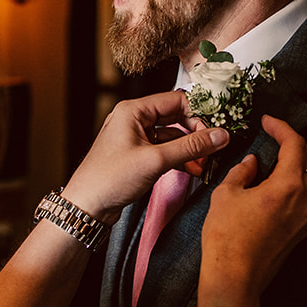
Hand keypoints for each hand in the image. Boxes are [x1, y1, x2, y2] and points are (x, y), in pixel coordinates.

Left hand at [61, 91, 229, 221]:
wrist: (87, 206)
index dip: (199, 114)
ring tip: (205, 164)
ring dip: (190, 149)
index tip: (216, 130)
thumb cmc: (109, 179)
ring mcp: (136, 137)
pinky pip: (165, 150)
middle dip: (196, 134)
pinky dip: (180, 159)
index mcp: (134, 110)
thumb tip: (220, 135)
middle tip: (213, 149)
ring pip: (173, 136)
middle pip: (177, 117)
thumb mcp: (156, 160)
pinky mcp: (138, 154)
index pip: (177, 100)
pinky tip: (192, 170)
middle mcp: (134, 119)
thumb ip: (191, 146)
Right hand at [200, 115, 306, 302]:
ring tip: (274, 160)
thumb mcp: (226, 194)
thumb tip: (251, 163)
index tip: (268, 122)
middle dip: (294, 144)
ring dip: (296, 165)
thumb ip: (242, 172)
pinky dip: (295, 185)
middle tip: (274, 137)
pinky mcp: (302, 232)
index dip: (281, 128)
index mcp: (289, 186)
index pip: (295, 144)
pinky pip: (306, 198)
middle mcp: (305, 200)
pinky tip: (274, 185)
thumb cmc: (227, 238)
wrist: (234, 279)